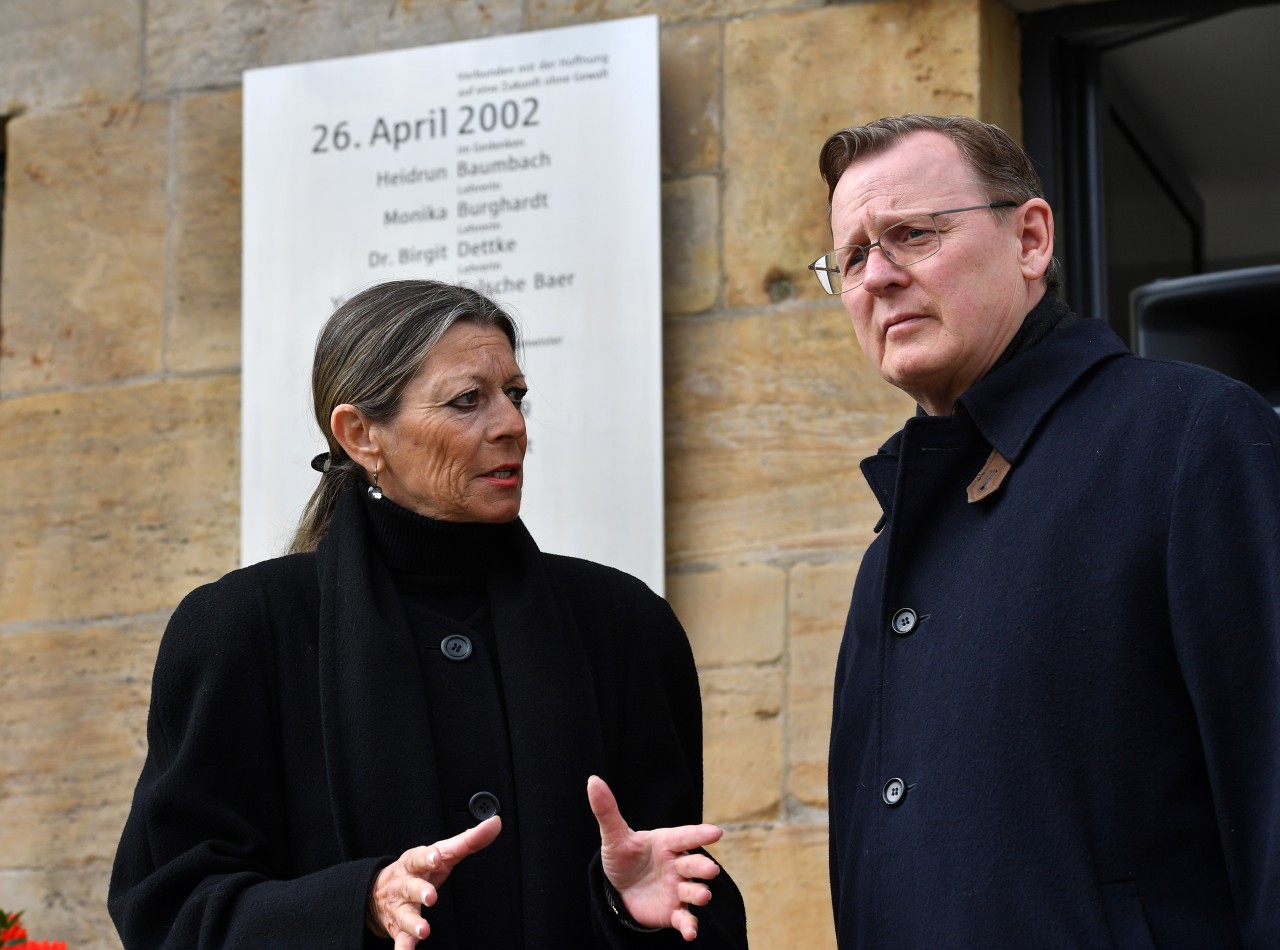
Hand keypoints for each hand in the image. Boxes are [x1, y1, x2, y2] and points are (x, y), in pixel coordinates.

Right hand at [367, 816, 500, 947]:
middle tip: (431, 896)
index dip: (427, 857)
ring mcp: (400, 907)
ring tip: (424, 930)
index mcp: (414, 863)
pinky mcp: (398, 928)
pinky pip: (400, 939)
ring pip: (405, 915)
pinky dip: (403, 948)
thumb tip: (495, 823)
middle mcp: (404, 884)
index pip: (418, 857)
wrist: (377, 893)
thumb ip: (468, 840)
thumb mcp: (440, 853)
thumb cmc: (418, 870)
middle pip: (409, 886)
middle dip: (420, 891)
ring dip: (413, 923)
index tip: (436, 857)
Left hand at [587, 775, 723, 940]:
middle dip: (702, 867)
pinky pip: (684, 918)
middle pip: (693, 864)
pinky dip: (689, 925)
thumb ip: (607, 810)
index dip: (699, 834)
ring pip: (693, 891)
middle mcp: (677, 865)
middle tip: (710, 870)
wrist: (620, 890)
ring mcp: (677, 889)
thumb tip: (593, 780)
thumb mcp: (613, 836)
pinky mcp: (673, 912)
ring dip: (699, 894)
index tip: (717, 832)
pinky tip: (689, 933)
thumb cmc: (622, 857)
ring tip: (702, 896)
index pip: (684, 836)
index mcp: (666, 843)